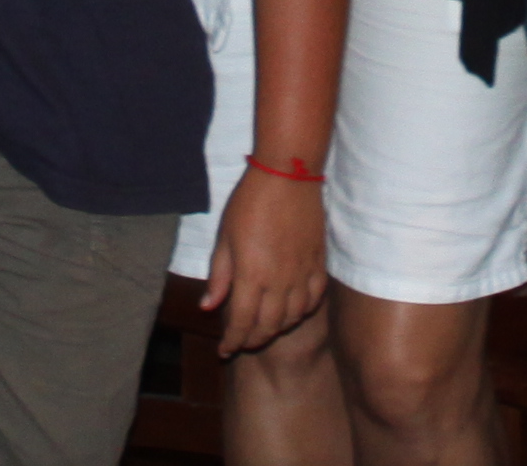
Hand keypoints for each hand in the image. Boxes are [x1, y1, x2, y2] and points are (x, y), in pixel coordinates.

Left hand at [204, 166, 330, 357]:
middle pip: (268, 326)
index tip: (224, 350)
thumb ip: (219, 276)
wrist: (287, 175)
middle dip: (252, 339)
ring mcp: (302, 272)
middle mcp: (279, 281)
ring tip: (265, 327)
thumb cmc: (248, 202)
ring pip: (293, 316)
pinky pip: (315, 298)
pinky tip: (294, 309)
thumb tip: (208, 306)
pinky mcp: (318, 262)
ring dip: (277, 328)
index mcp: (251, 276)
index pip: (242, 323)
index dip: (232, 341)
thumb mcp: (224, 238)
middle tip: (242, 341)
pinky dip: (303, 310)